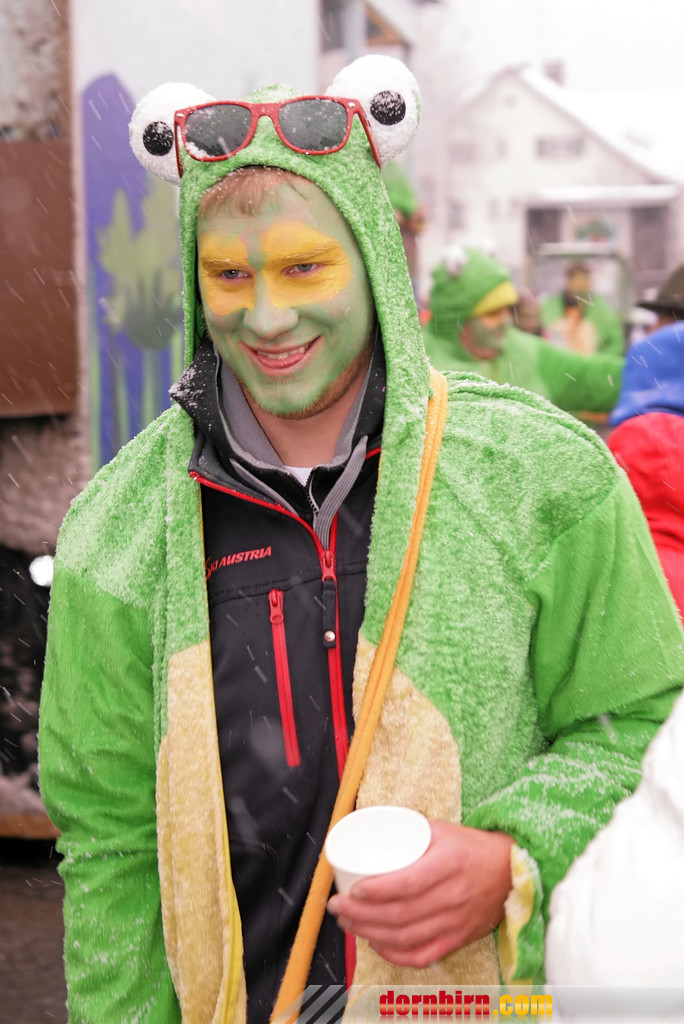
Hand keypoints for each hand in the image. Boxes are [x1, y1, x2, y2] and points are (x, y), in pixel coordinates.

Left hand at [327, 821, 513, 968]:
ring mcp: (456, 922)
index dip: (377, 890)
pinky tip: (376, 945)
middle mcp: (452, 896)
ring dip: (371, 933)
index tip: (354, 890)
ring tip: (348, 924)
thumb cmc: (472, 847)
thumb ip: (410, 831)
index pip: (408, 883)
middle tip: (337, 907)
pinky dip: (396, 954)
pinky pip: (424, 955)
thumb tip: (371, 830)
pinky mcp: (458, 939)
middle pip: (400, 914)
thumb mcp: (443, 830)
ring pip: (406, 936)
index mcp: (448, 864)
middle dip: (361, 914)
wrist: (511, 872)